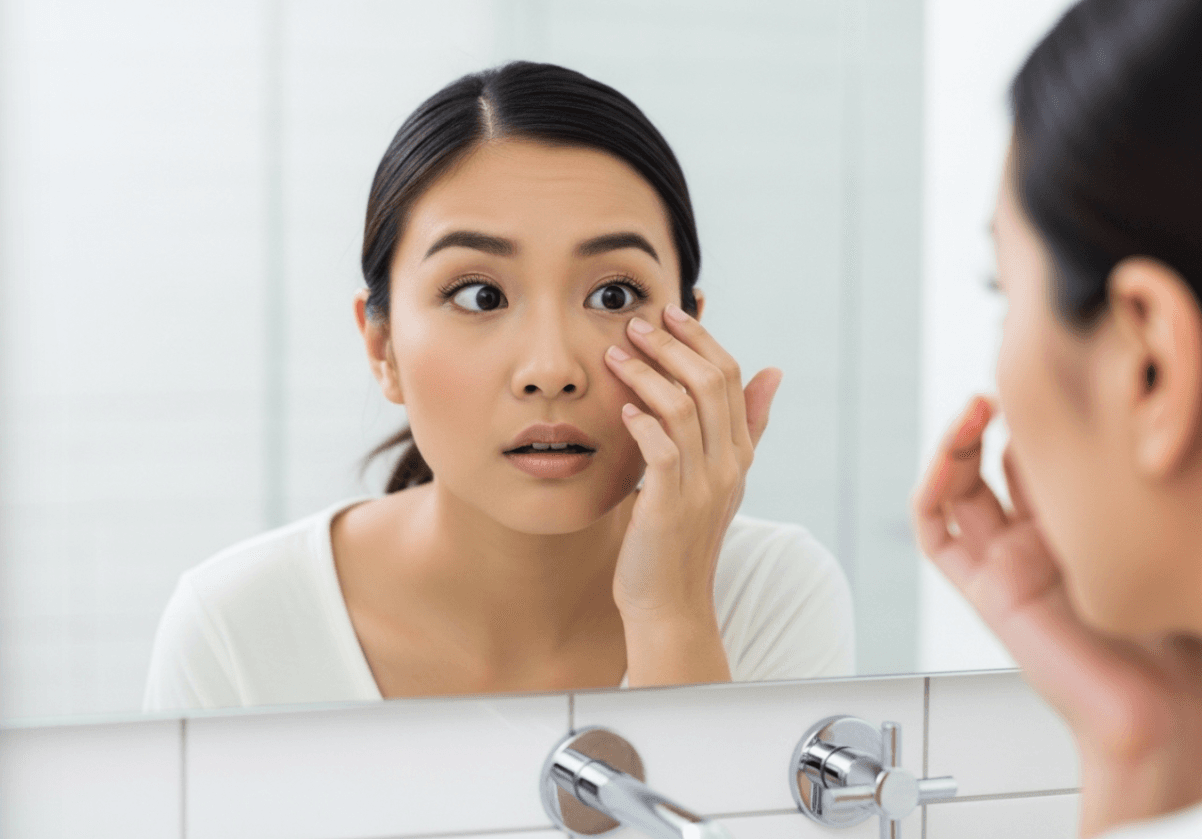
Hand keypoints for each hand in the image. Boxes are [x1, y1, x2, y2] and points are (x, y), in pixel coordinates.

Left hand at [604, 302, 781, 685]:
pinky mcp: (670, 506)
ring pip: (684, 409)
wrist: (670, 603)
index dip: (701, 339)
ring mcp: (702, 487)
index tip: (669, 312)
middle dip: (673, 345)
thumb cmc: (683, 537)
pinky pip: (662, 450)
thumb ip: (746, 426)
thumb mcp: (720, 477)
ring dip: (648, 375)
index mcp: (739, 454)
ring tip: (616, 354)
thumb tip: (773, 371)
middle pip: (711, 383)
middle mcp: (728, 466)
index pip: (731, 378)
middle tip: (638, 322)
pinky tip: (624, 408)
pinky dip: (643, 422)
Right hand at [912, 395, 1201, 836]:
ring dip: (958, 441)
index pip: (1041, 454)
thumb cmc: (1181, 638)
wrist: (1164, 711)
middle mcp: (1035, 541)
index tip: (1056, 375)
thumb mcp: (1158, 537)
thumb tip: (1144, 423)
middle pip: (992, 461)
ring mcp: (1004, 563)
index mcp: (1078, 529)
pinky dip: (932, 487)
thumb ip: (1136, 490)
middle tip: (1012, 381)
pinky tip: (954, 450)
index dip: (1039, 413)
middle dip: (995, 416)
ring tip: (979, 405)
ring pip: (958, 486)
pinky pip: (935, 531)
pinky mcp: (982, 588)